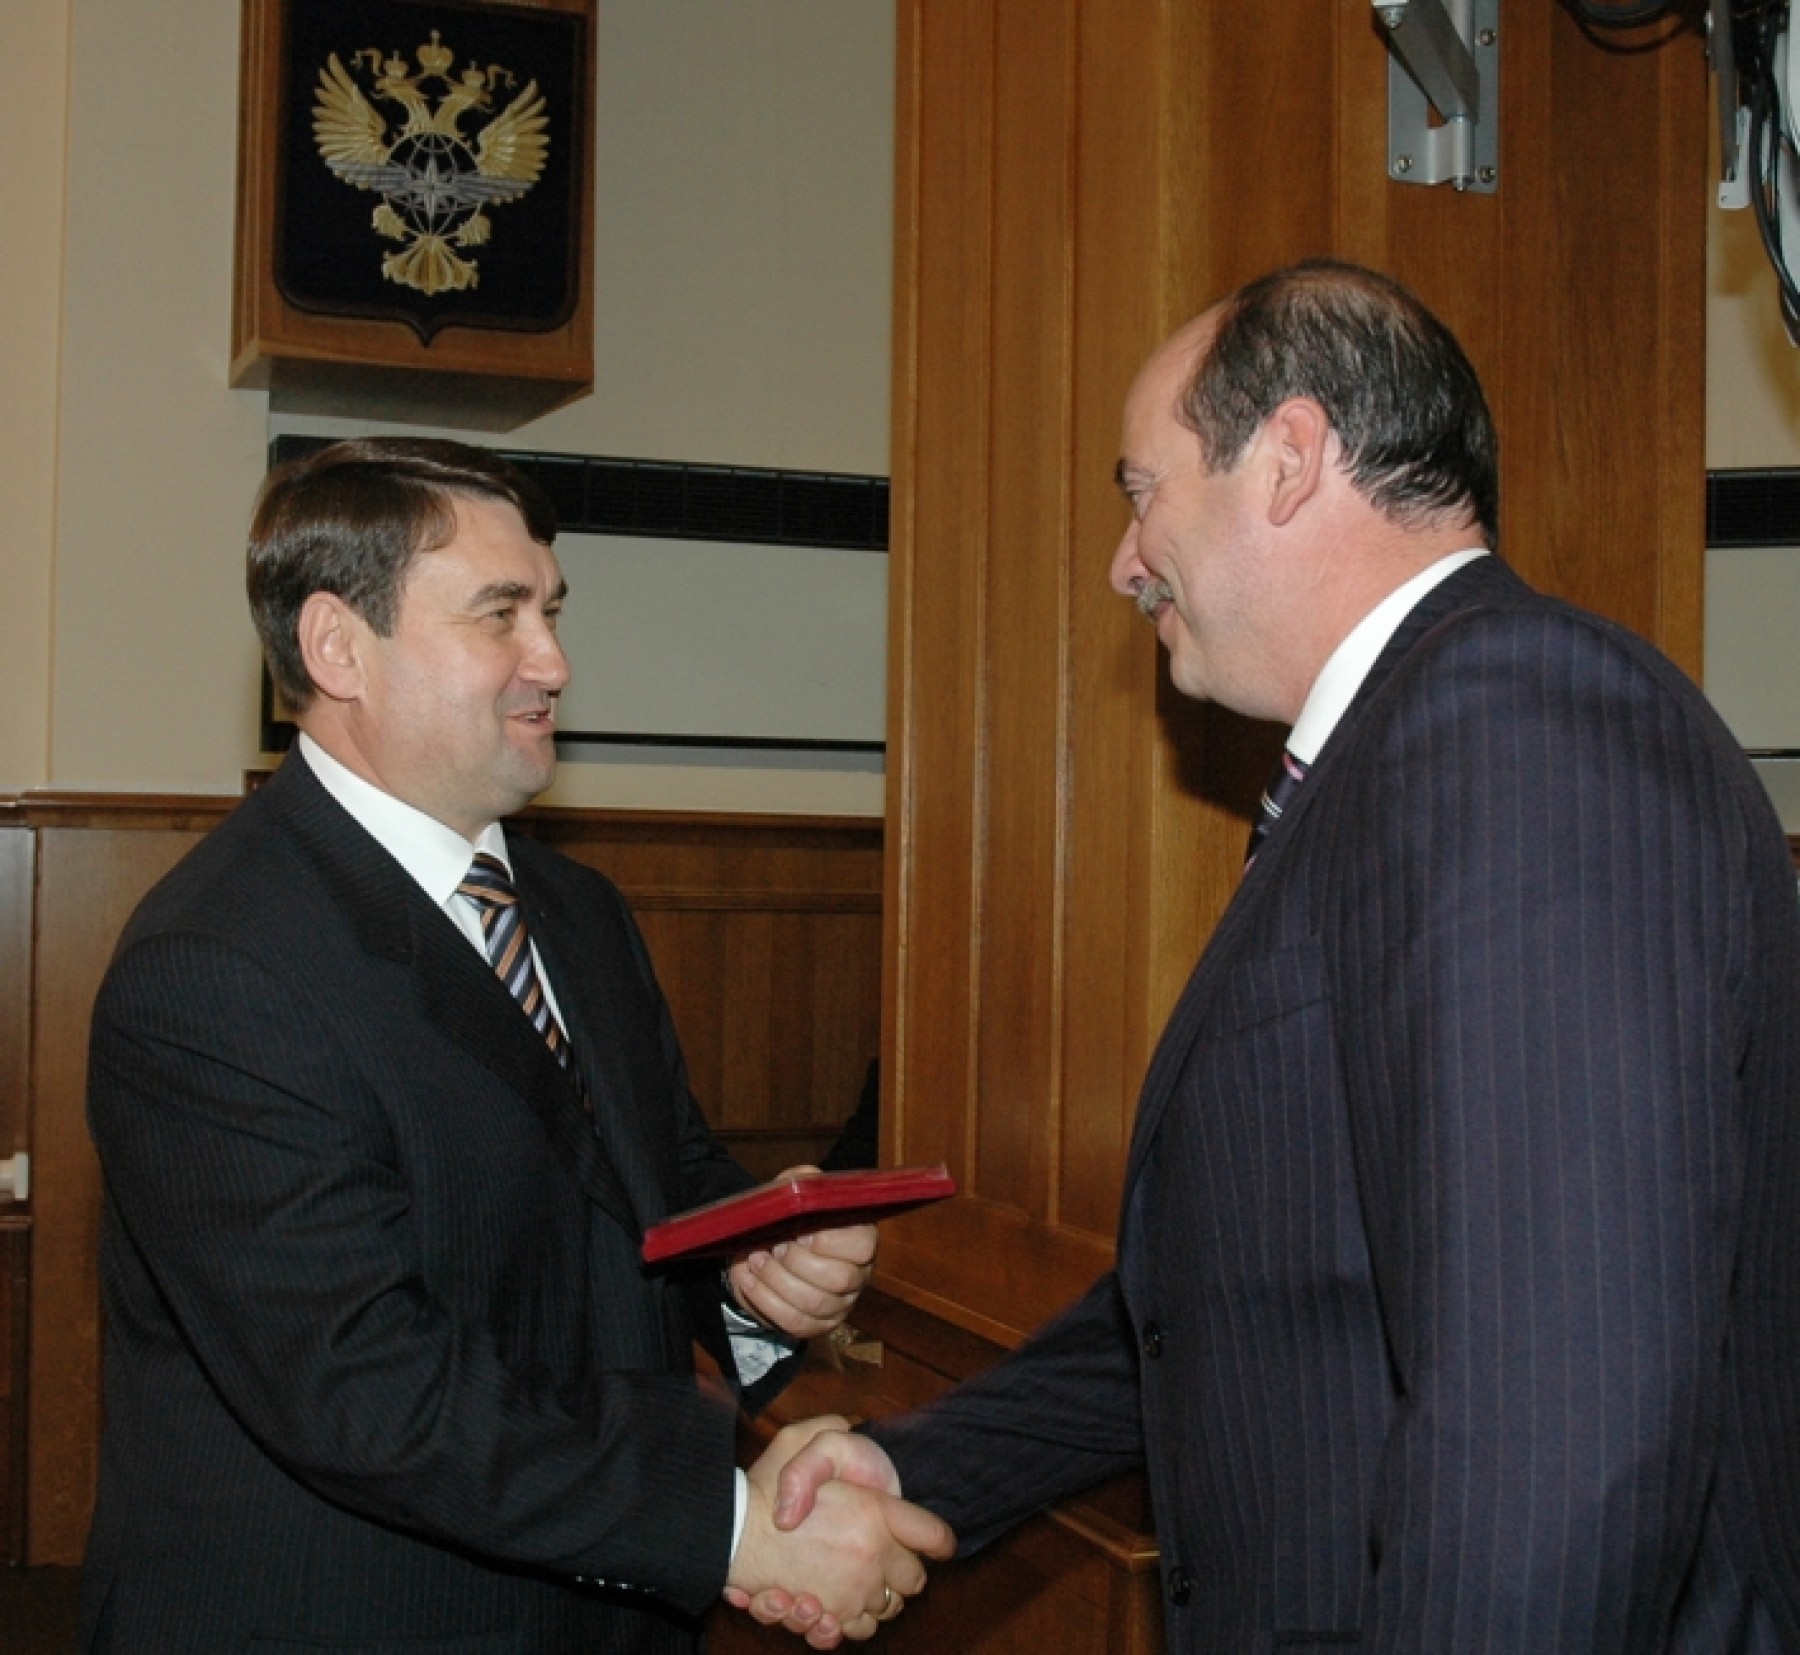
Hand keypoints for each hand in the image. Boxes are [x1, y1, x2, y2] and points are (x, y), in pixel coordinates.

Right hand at [726, 1422, 953, 1646]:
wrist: (731, 1532)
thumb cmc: (766, 1483)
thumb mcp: (802, 1439)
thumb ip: (832, 1433)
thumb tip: (857, 1439)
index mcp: (874, 1513)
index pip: (935, 1536)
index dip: (937, 1539)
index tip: (935, 1541)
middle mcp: (870, 1559)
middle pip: (915, 1579)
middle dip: (903, 1569)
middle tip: (877, 1553)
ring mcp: (852, 1594)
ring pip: (888, 1608)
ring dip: (876, 1598)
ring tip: (850, 1578)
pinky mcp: (830, 1618)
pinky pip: (857, 1630)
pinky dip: (851, 1622)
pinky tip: (829, 1607)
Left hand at [727, 1166, 876, 1340]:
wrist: (769, 1245)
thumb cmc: (791, 1214)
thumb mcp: (798, 1187)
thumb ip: (804, 1181)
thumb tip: (804, 1186)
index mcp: (861, 1237)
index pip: (862, 1247)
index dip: (829, 1242)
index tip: (800, 1232)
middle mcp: (858, 1274)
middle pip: (837, 1279)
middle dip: (796, 1262)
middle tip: (773, 1246)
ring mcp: (840, 1303)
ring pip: (812, 1303)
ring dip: (776, 1281)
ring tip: (756, 1260)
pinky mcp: (818, 1324)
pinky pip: (795, 1323)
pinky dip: (766, 1302)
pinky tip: (750, 1281)